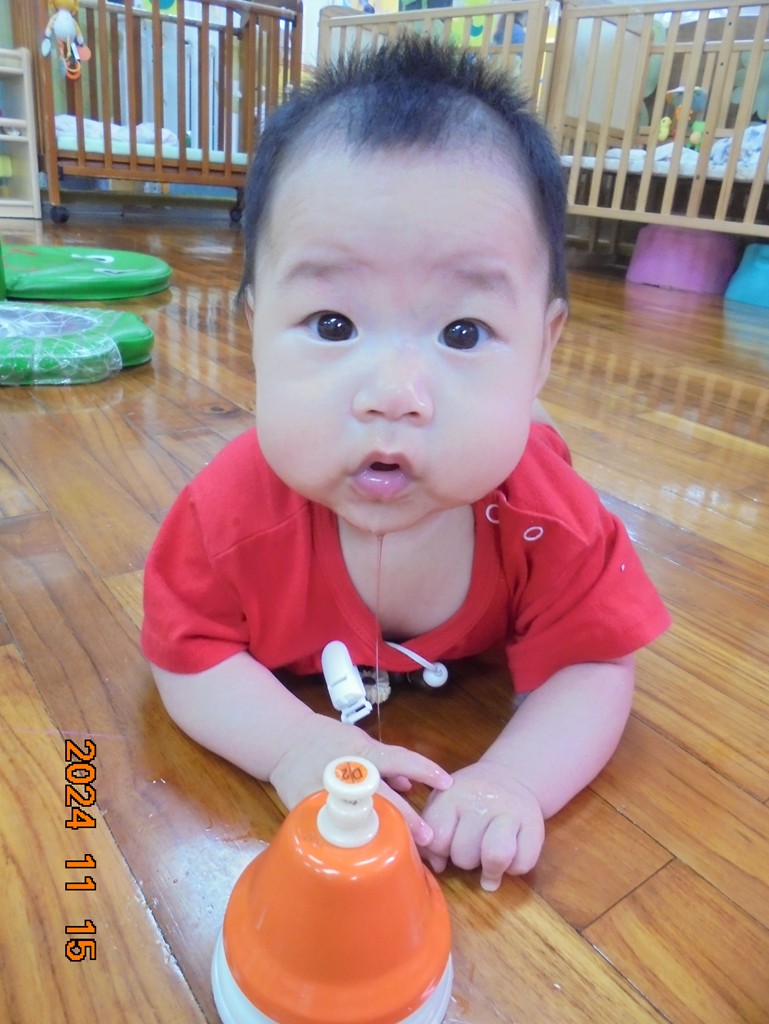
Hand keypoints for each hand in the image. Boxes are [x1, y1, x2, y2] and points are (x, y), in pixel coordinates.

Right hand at [269, 712, 452, 846]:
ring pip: (359, 816)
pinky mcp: (311, 809)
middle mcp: (350, 772)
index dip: (424, 770)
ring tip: (399, 853)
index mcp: (365, 753)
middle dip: (407, 817)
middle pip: (383, 796)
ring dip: (381, 834)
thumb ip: (386, 763)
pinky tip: (361, 856)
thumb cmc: (330, 741)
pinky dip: (349, 840)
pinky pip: (333, 829)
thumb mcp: (361, 742)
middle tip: (428, 838)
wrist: (286, 741)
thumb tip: (411, 785)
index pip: (400, 760)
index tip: (446, 783)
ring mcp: (329, 792)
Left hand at [421, 760, 544, 889]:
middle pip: (464, 856)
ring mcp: (511, 811)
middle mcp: (482, 800)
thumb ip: (433, 834)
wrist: (509, 777)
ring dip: (489, 869)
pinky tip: (509, 856)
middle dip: (464, 860)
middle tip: (471, 846)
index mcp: (452, 794)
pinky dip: (513, 869)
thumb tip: (438, 867)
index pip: (437, 840)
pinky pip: (522, 865)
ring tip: (488, 860)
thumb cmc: (469, 798)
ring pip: (495, 857)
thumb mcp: (443, 805)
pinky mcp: (536, 825)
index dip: (440, 851)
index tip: (447, 843)